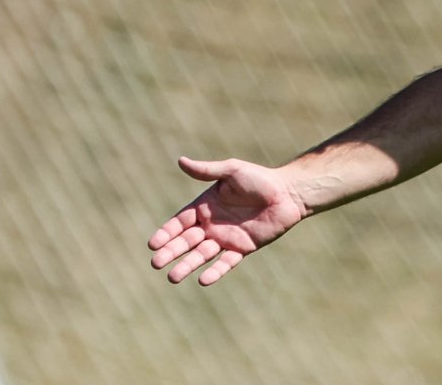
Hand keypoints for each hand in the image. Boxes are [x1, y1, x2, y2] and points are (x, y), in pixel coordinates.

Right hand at [148, 157, 305, 284]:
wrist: (289, 193)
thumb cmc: (260, 179)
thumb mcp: (231, 171)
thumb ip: (207, 170)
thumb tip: (180, 161)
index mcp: (205, 206)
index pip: (179, 222)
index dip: (166, 233)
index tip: (153, 244)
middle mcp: (212, 225)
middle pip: (186, 241)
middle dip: (171, 252)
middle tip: (156, 263)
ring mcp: (226, 238)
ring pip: (202, 255)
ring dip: (188, 265)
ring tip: (172, 278)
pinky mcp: (243, 248)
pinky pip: (226, 262)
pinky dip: (216, 271)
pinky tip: (203, 280)